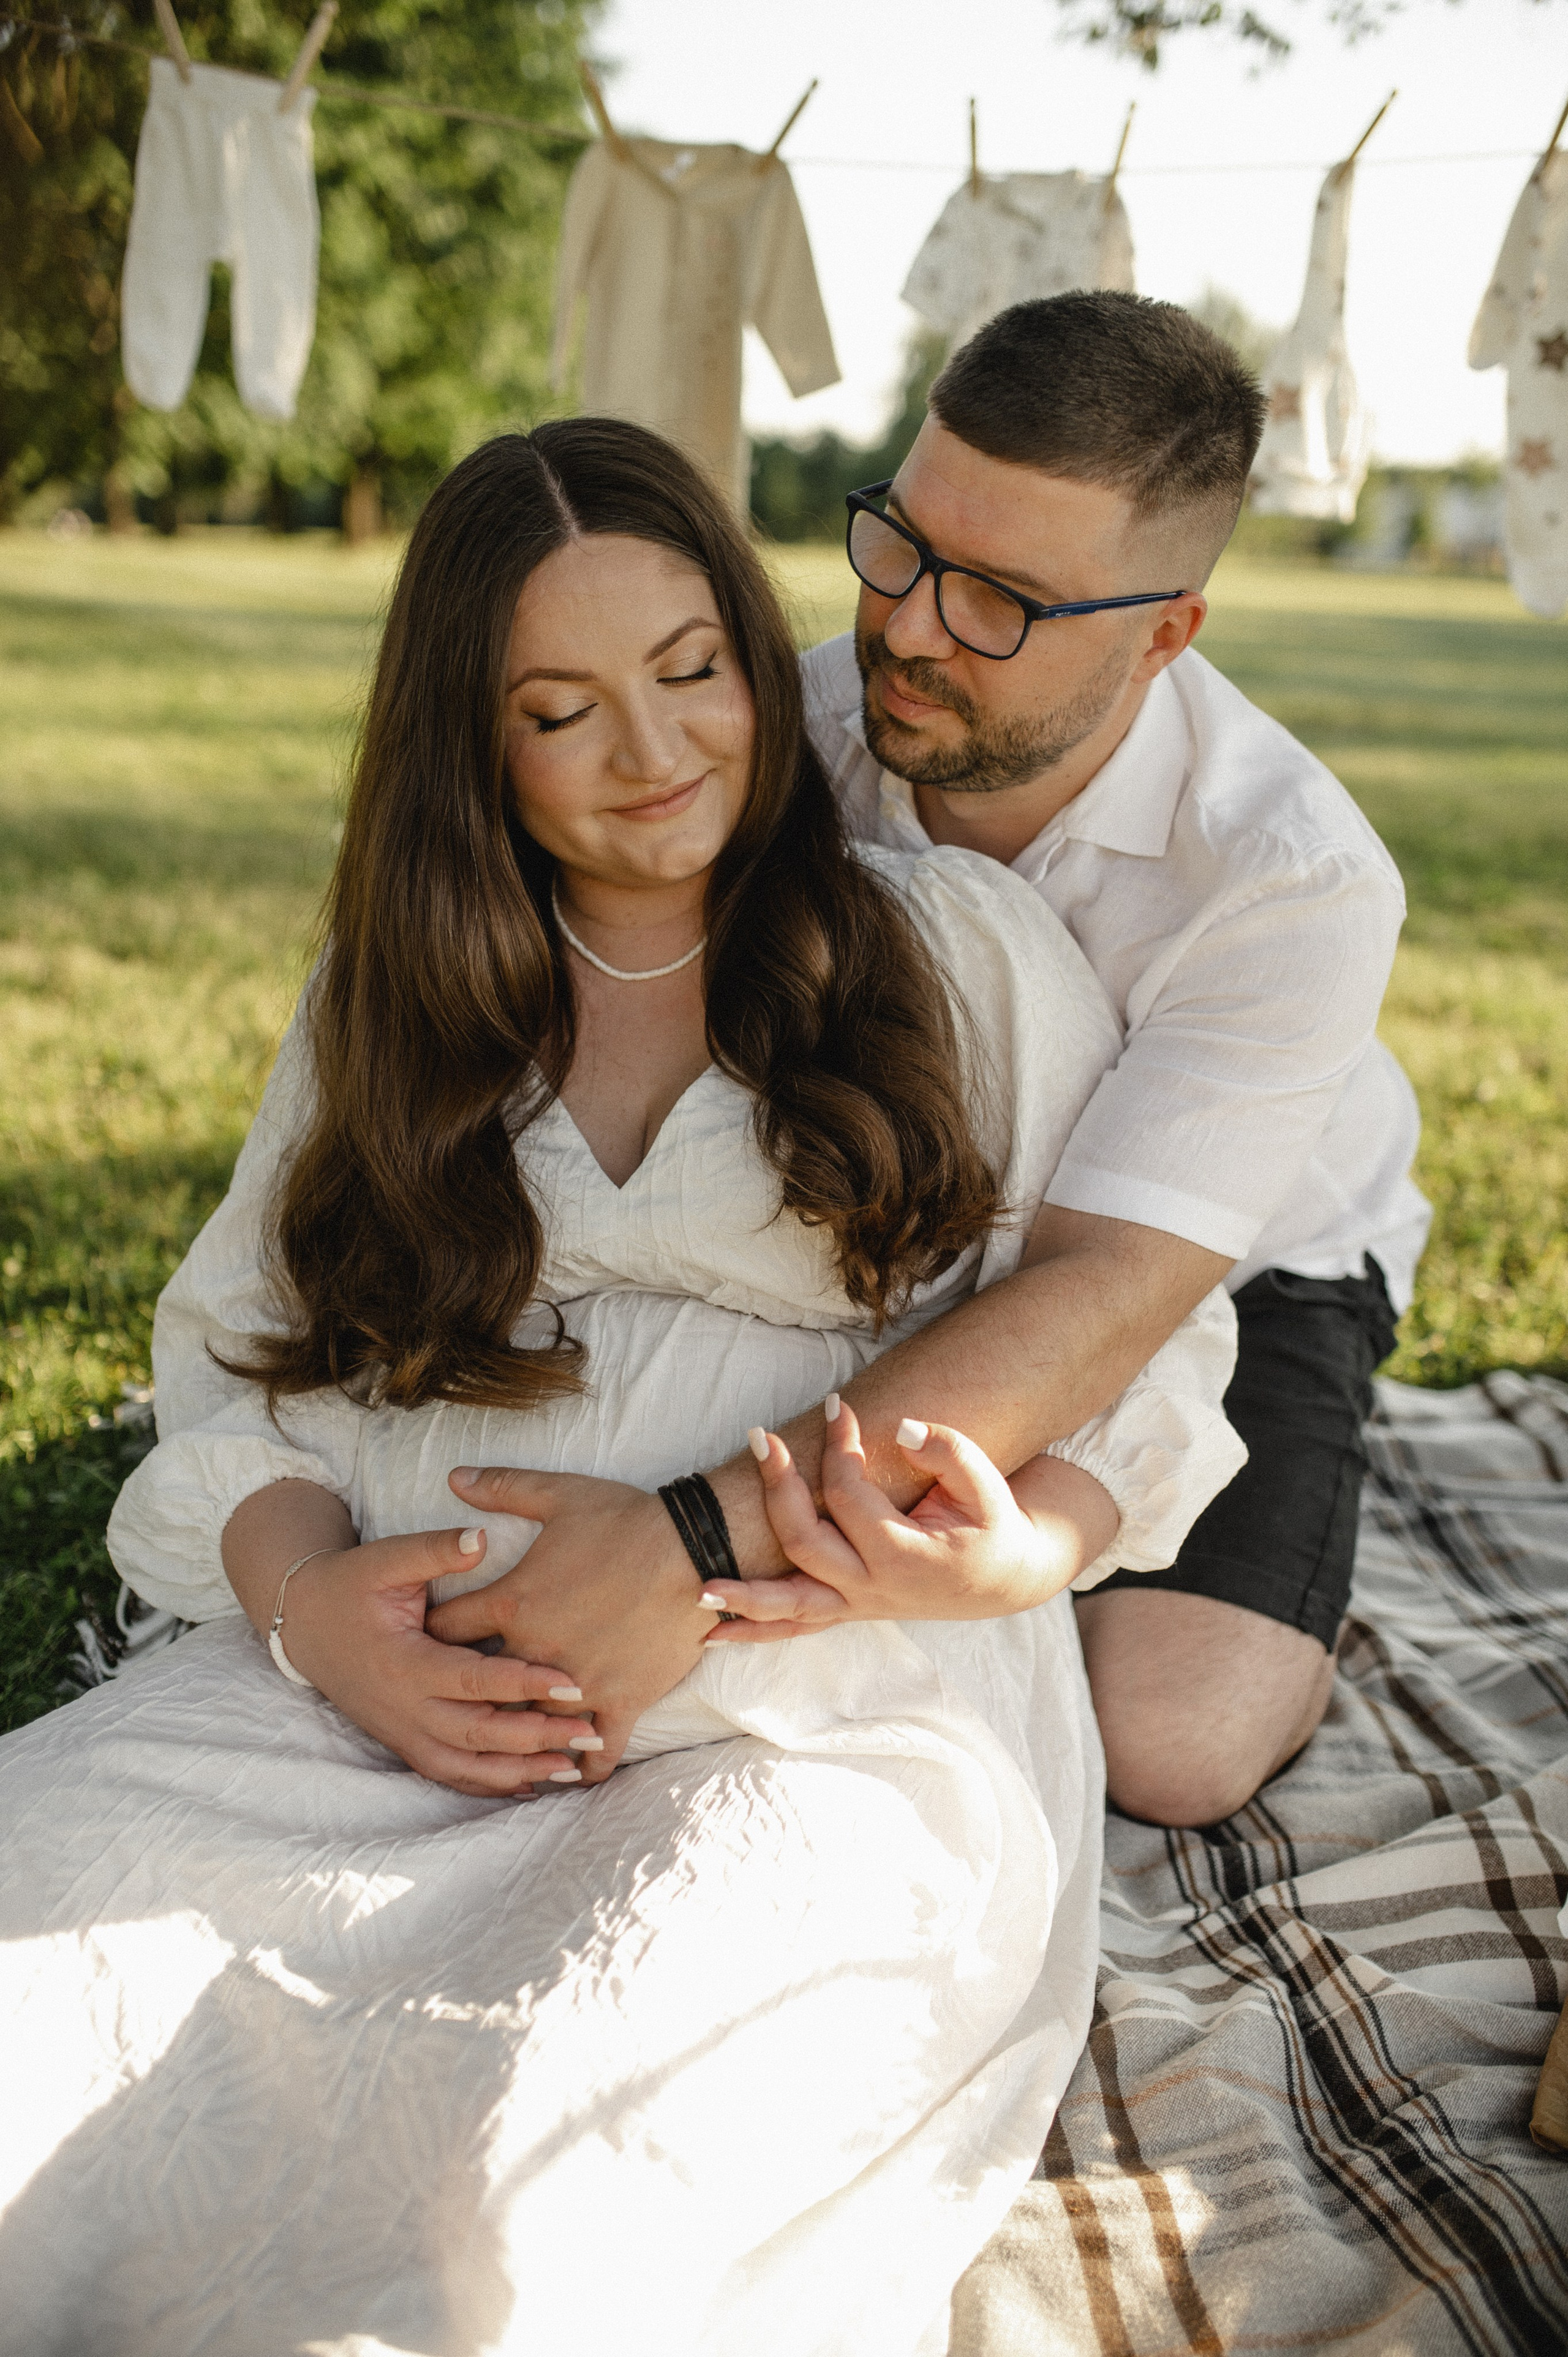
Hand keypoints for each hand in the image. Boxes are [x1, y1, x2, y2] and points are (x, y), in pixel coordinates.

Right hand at [277, 1524, 599, 1797]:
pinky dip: (490, 1784)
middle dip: (536, 1737)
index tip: (572, 1681)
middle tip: (589, 1733)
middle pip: (478, 1733)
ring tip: (571, 1768)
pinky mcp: (404, 1743)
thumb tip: (479, 1538)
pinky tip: (530, 1785)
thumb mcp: (384, 1560)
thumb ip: (433, 1552)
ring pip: (467, 1765)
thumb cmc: (349, 1586)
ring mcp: (403, 1732)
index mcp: (404, 1663)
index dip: (523, 1682)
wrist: (302, 1624)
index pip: (473, 1680)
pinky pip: (451, 1774)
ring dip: (519, 1771)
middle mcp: (405, 1708)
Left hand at [426, 1468, 712, 1782]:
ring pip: (530, 1727)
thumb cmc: (626, 1521)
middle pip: (480, 1687)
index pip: (446, 1630)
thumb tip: (452, 1475)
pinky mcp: (619, 1703)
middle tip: (457, 1697)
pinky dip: (581, 1766)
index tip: (427, 1641)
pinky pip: (594, 1753)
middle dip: (467, 1692)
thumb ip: (501, 1486)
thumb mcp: (559, 1494)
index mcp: (514, 1603)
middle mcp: (537, 1652)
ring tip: (506, 1743)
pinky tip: (571, 1771)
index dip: (432, 1634)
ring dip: (518, 1735)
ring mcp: (578, 1685)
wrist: (695, 1551)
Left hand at [703, 1400, 1109, 1639]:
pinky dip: (755, 1633)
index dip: (840, 1446)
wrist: (1006, 1576)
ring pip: (790, 1604)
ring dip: (744, 1596)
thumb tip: (900, 1427)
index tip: (837, 1406)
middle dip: (778, 1488)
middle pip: (806, 1542)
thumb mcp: (986, 1482)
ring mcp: (857, 1605)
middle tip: (762, 1437)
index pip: (850, 1495)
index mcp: (905, 1555)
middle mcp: (873, 1588)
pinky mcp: (848, 1609)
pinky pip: (795, 1628)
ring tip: (700, 1585)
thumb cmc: (993, 1523)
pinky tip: (712, 1634)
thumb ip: (948, 1450)